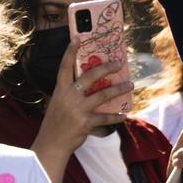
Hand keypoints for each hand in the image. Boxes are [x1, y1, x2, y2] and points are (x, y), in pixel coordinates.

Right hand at [37, 41, 124, 155]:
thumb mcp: (58, 103)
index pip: (64, 67)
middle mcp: (69, 97)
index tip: (77, 38)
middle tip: (119, 63)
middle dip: (106, 68)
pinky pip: (106, 117)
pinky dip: (117, 116)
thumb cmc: (56, 122)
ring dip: (119, 89)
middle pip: (90, 76)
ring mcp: (77, 109)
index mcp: (60, 90)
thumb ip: (70, 92)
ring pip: (103, 95)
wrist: (51, 144)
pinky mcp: (85, 123)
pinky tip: (124, 114)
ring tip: (130, 85)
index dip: (70, 52)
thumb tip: (90, 83)